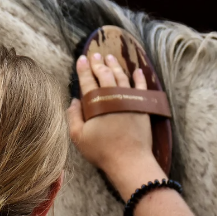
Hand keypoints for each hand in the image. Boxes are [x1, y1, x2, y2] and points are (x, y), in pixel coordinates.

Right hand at [67, 52, 161, 185]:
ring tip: (110, 57)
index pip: (88, 81)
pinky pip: (141, 87)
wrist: (130, 160)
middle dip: (98, 63)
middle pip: (105, 74)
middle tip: (94, 55)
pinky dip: (139, 77)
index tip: (81, 59)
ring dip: (115, 65)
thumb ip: (73, 116)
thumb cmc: (102, 150)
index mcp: (96, 102)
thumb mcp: (79, 137)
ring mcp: (129, 99)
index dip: (84, 69)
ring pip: (122, 76)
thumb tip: (74, 100)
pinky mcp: (142, 106)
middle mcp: (113, 96)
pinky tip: (137, 70)